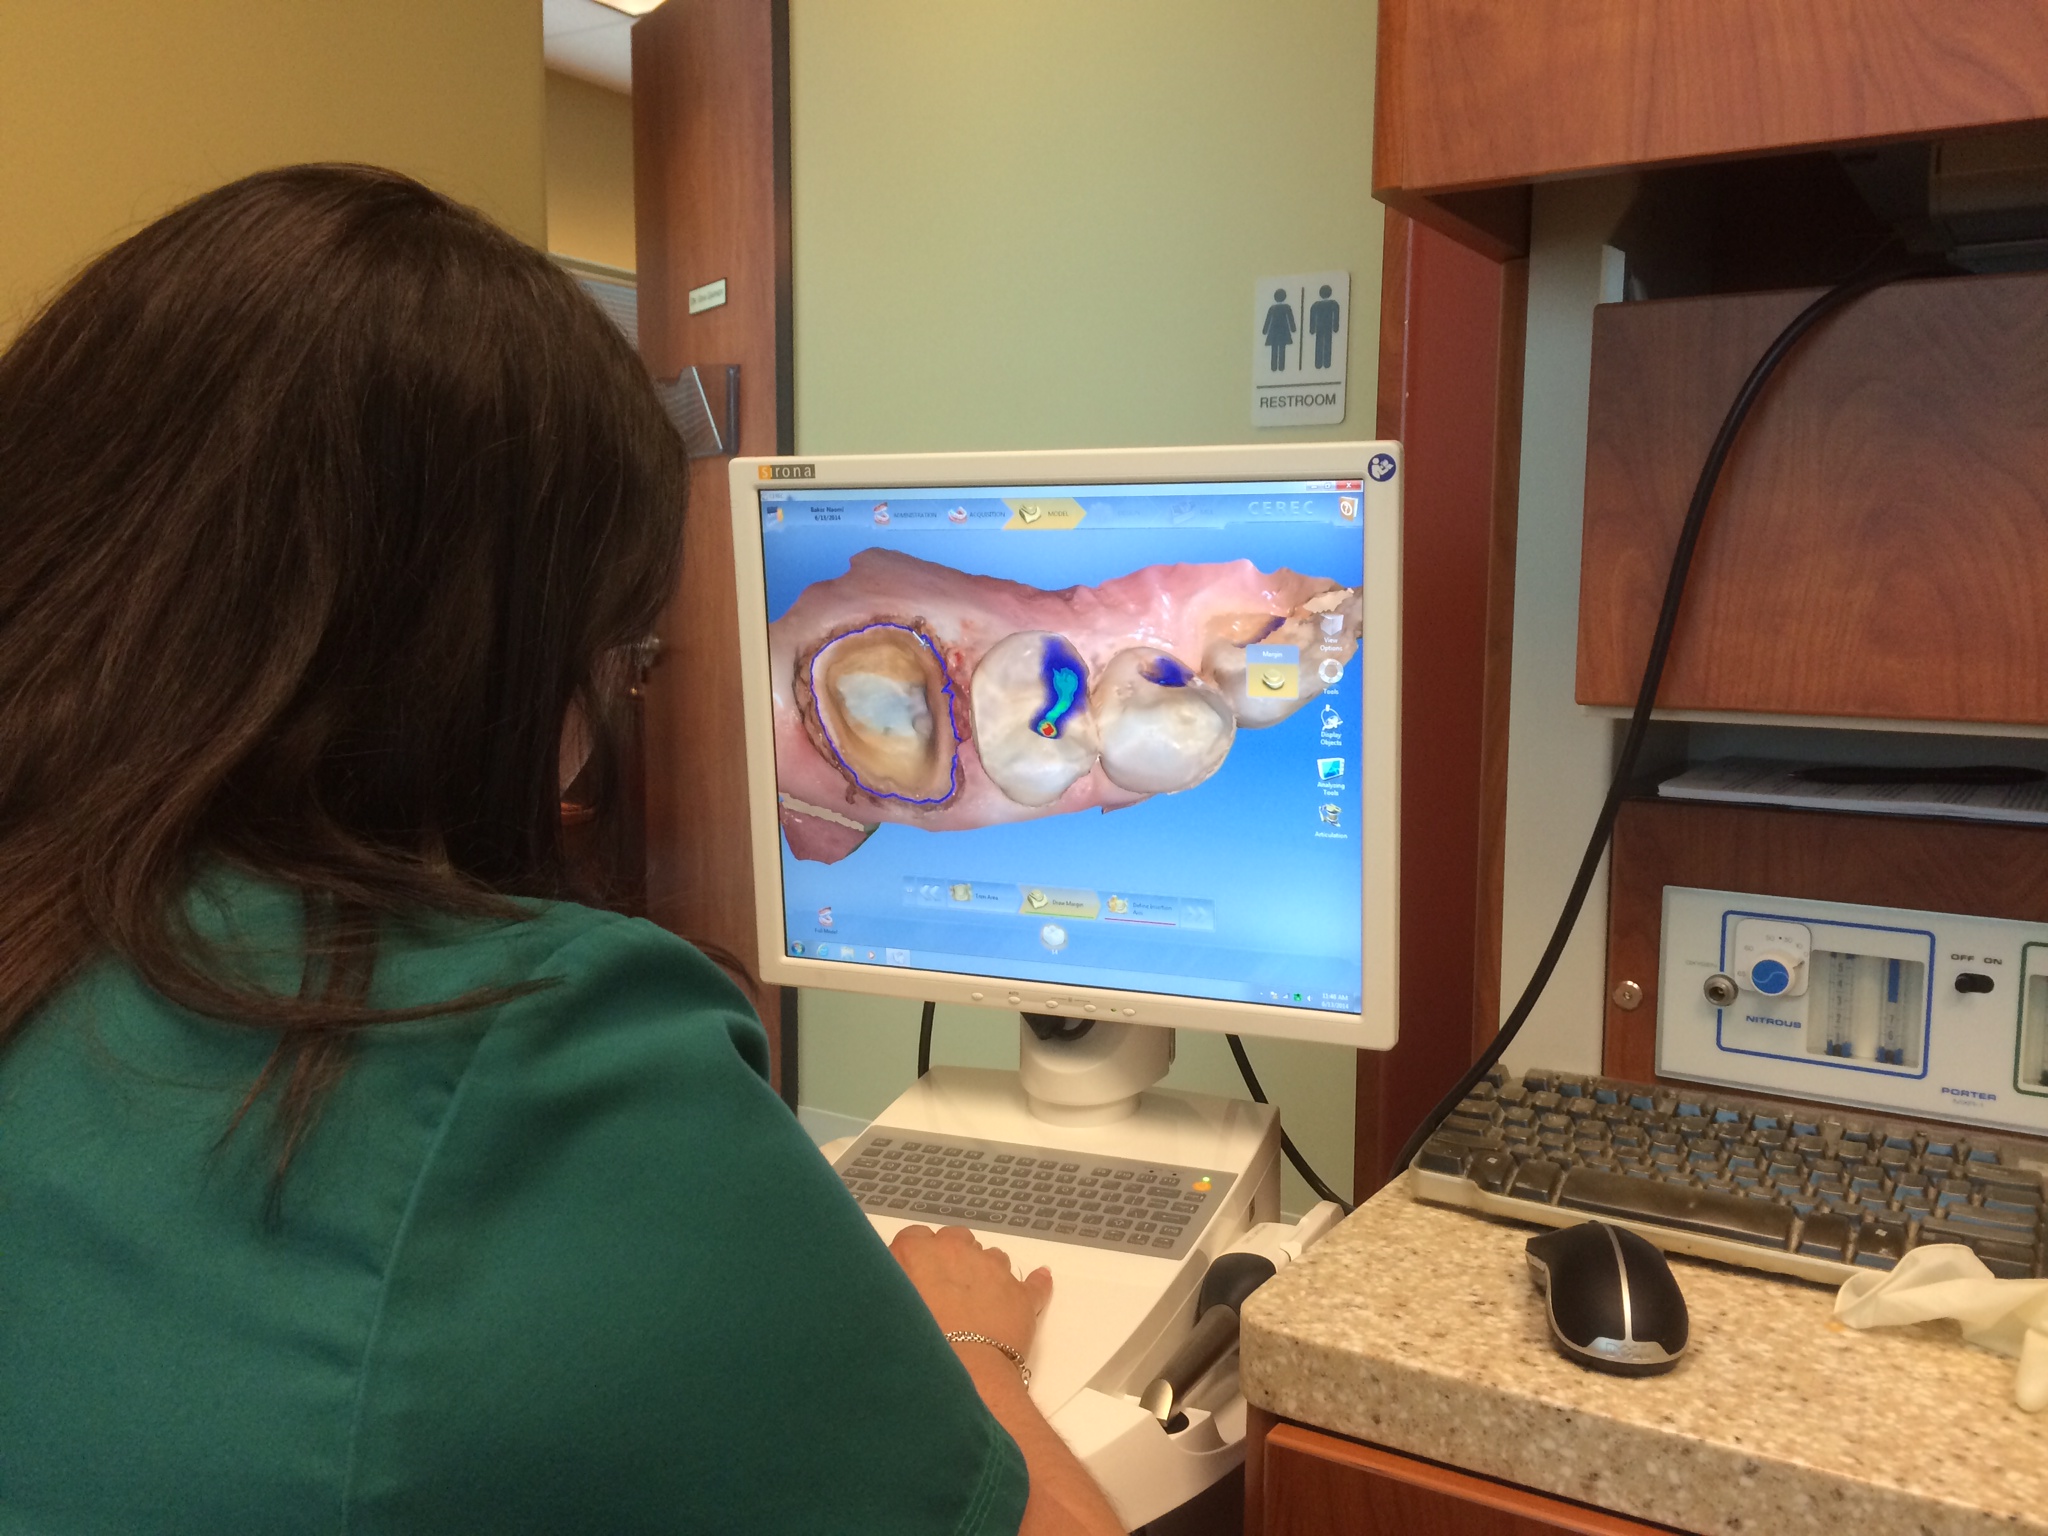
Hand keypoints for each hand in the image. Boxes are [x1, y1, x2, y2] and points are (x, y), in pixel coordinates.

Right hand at [890, 1225, 1051, 1359]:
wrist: (962, 1376)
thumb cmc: (914, 1346)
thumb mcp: (884, 1310)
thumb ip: (888, 1286)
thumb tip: (891, 1280)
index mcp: (918, 1252)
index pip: (914, 1238)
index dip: (914, 1258)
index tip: (913, 1277)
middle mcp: (958, 1250)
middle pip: (955, 1241)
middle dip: (950, 1259)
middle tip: (943, 1292)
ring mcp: (994, 1270)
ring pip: (992, 1257)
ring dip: (984, 1272)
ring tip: (976, 1303)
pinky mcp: (1022, 1295)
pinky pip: (1034, 1283)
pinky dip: (1035, 1283)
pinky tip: (1039, 1280)